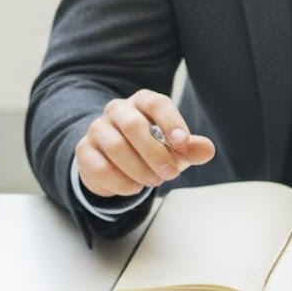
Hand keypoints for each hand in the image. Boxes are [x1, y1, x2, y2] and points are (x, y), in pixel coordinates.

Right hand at [74, 90, 216, 198]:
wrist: (114, 163)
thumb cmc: (149, 149)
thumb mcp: (174, 150)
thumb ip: (190, 148)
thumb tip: (207, 149)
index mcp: (142, 102)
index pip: (156, 103)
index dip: (171, 122)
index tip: (183, 143)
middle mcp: (117, 110)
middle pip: (133, 126)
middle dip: (155, 153)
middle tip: (171, 174)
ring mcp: (97, 129)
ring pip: (116, 147)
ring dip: (140, 170)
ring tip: (153, 181)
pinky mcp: (84, 151)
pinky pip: (101, 168)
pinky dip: (121, 182)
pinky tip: (134, 187)